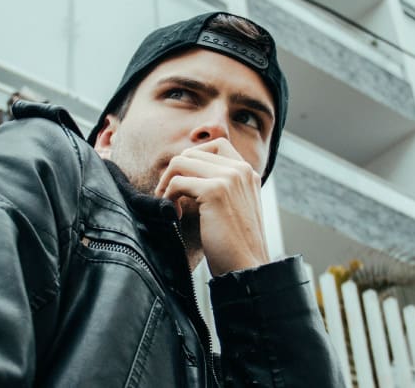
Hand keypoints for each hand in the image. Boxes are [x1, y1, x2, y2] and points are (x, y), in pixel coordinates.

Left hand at [154, 138, 269, 276]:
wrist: (247, 269)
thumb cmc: (235, 245)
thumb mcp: (234, 207)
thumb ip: (221, 187)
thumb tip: (185, 174)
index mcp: (247, 172)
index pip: (214, 145)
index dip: (191, 160)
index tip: (182, 183)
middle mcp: (241, 169)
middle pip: (193, 152)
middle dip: (174, 173)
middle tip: (168, 197)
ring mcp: (229, 177)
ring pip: (181, 162)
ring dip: (167, 183)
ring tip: (170, 205)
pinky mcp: (215, 191)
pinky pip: (177, 182)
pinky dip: (169, 197)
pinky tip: (177, 216)